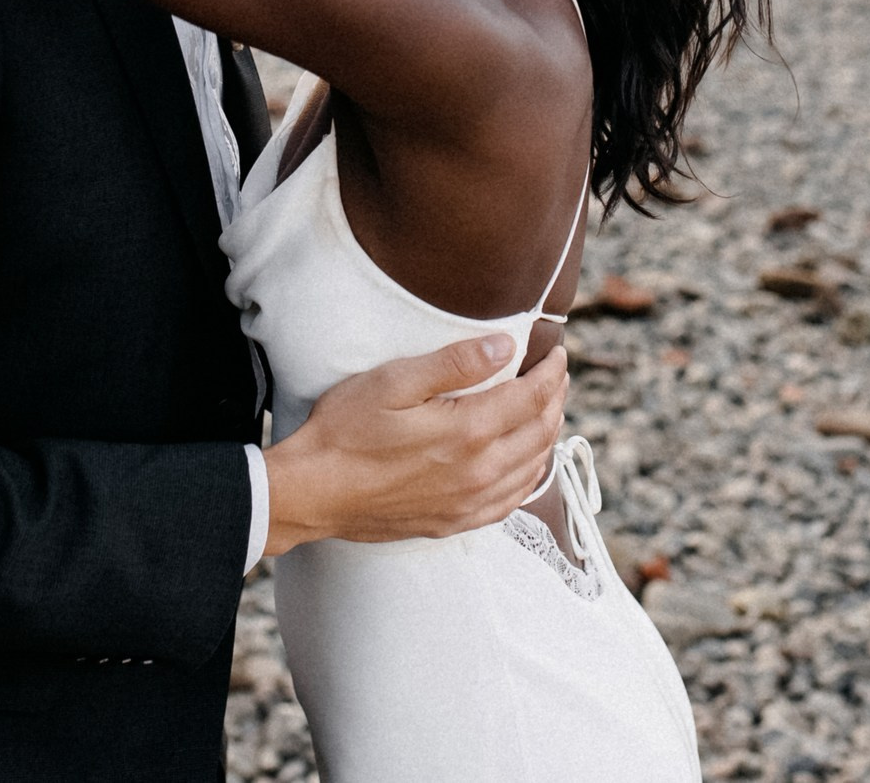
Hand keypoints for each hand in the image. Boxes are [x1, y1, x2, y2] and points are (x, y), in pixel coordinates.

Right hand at [260, 336, 569, 554]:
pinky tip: (526, 463)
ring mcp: (468, 502)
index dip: (551, 371)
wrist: (313, 491)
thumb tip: (505, 346)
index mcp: (468, 431)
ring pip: (532, 467)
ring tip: (547, 410)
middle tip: (556, 376)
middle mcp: (478, 471)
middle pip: (540, 432)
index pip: (532, 397)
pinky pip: (511, 502)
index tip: (556, 353)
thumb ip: (455, 363)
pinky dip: (530, 475)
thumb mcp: (394, 380)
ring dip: (548, 435)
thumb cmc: (345, 430)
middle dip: (555, 399)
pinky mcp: (455, 523)